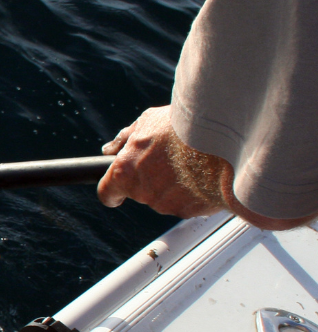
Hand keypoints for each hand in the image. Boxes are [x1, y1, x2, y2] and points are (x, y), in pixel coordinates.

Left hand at [97, 106, 224, 217]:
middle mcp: (143, 192)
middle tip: (171, 157)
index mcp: (125, 171)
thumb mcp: (148, 120)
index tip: (116, 192)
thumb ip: (125, 138)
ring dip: (175, 184)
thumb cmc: (184, 126)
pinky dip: (196, 191)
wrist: (225, 139)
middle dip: (152, 178)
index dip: (112, 192)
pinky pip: (190, 202)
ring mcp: (168, 204)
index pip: (107, 193)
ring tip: (193, 160)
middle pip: (141, 192)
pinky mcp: (192, 211)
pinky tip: (206, 172)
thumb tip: (109, 149)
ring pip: (166, 197)